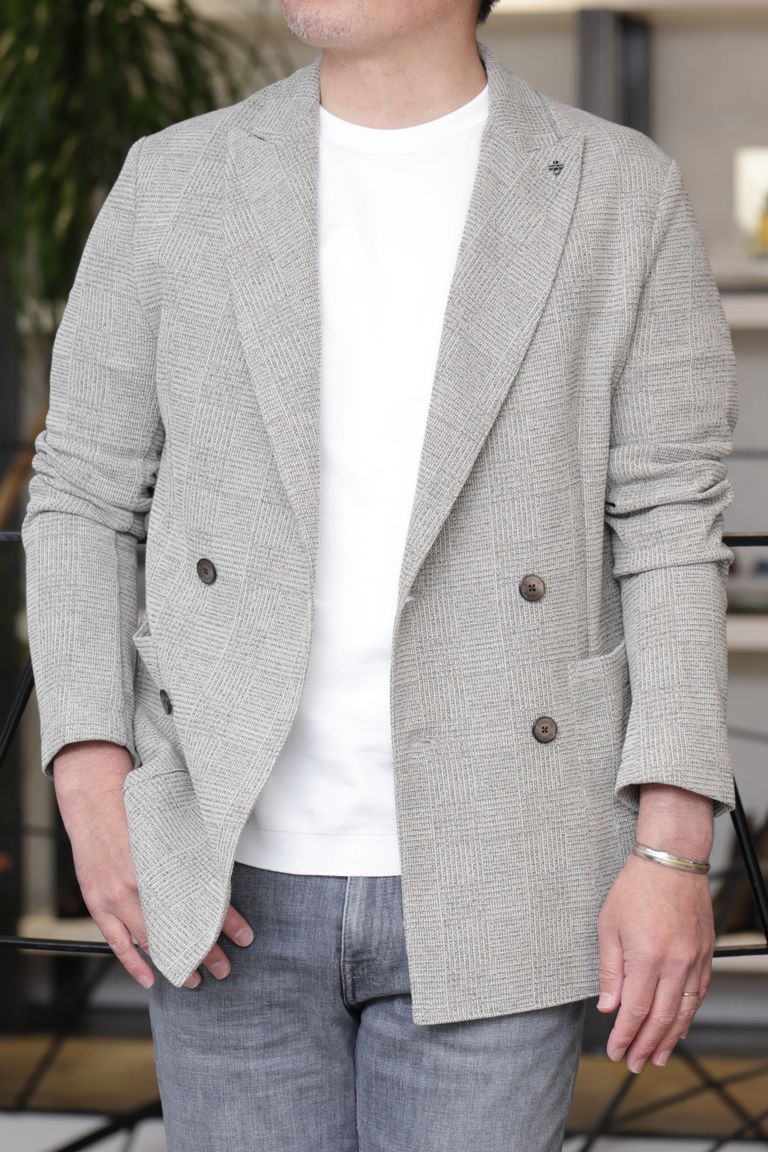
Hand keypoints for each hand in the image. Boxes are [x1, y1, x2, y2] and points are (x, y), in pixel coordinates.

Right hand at [53, 741, 253, 988]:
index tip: (246, 937)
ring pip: (151, 941)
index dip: (228, 922)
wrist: (94, 799)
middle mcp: (141, 882)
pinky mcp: (98, 902)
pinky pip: (117, 941)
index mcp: (166, 862)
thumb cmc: (136, 809)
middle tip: (226, 969)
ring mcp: (116, 896)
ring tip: (196, 980)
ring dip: (174, 961)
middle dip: (205, 951)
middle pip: (180, 927)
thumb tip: (222, 878)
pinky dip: (134, 962)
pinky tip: (151, 978)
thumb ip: (192, 855)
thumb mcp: (172, 828)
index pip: (205, 901)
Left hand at [596, 851, 713, 1072]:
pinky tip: (679, 1026)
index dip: (625, 1036)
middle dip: (646, 1045)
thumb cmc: (635, 888)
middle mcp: (675, 963)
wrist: (671, 860)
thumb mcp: (608, 925)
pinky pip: (699, 993)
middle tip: (635, 1064)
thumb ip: (610, 969)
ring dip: (670, 1038)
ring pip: (684, 1010)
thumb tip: (609, 1005)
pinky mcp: (705, 953)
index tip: (615, 1051)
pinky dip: (688, 1014)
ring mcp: (694, 959)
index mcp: (646, 957)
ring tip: (657, 1056)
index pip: (636, 1010)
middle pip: (662, 1018)